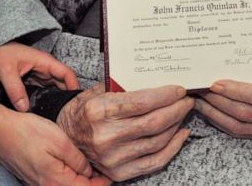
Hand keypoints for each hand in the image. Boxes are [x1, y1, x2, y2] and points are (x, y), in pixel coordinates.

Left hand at [0, 42, 78, 111]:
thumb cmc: (0, 54)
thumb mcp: (6, 71)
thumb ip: (15, 89)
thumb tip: (24, 109)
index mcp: (45, 62)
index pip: (67, 74)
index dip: (74, 87)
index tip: (75, 104)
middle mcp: (46, 68)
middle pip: (64, 84)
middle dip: (68, 98)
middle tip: (68, 116)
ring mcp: (41, 75)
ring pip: (56, 89)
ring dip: (59, 101)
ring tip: (60, 117)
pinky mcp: (35, 81)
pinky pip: (47, 92)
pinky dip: (49, 101)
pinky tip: (47, 112)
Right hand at [0, 104, 110, 185]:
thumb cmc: (27, 133)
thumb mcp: (60, 142)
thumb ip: (79, 160)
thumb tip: (91, 172)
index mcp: (57, 183)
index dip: (105, 182)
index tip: (112, 171)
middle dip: (94, 182)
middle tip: (104, 166)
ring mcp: (39, 184)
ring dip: (82, 179)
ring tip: (91, 163)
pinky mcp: (34, 178)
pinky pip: (57, 182)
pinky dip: (69, 175)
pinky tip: (73, 162)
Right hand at [57, 82, 192, 181]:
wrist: (64, 140)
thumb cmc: (83, 112)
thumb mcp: (97, 91)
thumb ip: (123, 85)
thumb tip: (156, 77)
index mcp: (99, 111)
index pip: (142, 102)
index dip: (166, 95)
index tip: (179, 89)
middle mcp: (105, 136)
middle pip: (154, 122)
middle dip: (176, 109)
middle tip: (187, 100)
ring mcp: (113, 158)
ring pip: (158, 141)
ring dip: (176, 125)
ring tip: (183, 113)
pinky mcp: (119, 173)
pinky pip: (155, 161)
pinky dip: (173, 147)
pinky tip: (181, 134)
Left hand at [195, 79, 251, 141]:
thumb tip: (232, 57)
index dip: (235, 91)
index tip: (216, 83)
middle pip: (244, 112)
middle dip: (218, 101)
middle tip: (201, 89)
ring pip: (238, 125)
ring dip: (214, 112)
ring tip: (198, 100)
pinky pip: (238, 132)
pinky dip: (220, 122)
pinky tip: (208, 111)